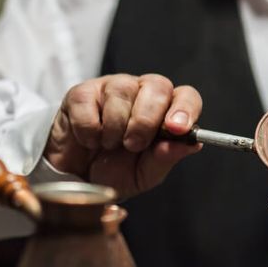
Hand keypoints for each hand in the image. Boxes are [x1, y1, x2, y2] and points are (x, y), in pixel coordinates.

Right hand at [44, 73, 202, 198]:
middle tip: (133, 145)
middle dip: (146, 120)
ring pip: (122, 92)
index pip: (186, 96)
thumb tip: (191, 144)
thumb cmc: (114, 170)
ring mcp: (111, 88)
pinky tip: (89, 139)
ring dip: (115, 128)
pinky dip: (89, 131)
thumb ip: (166, 158)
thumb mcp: (144, 174)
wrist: (76, 180)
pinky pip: (89, 104)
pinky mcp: (82, 93)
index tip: (176, 129)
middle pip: (157, 86)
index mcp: (164, 111)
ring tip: (107, 145)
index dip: (185, 109)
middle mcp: (141, 92)